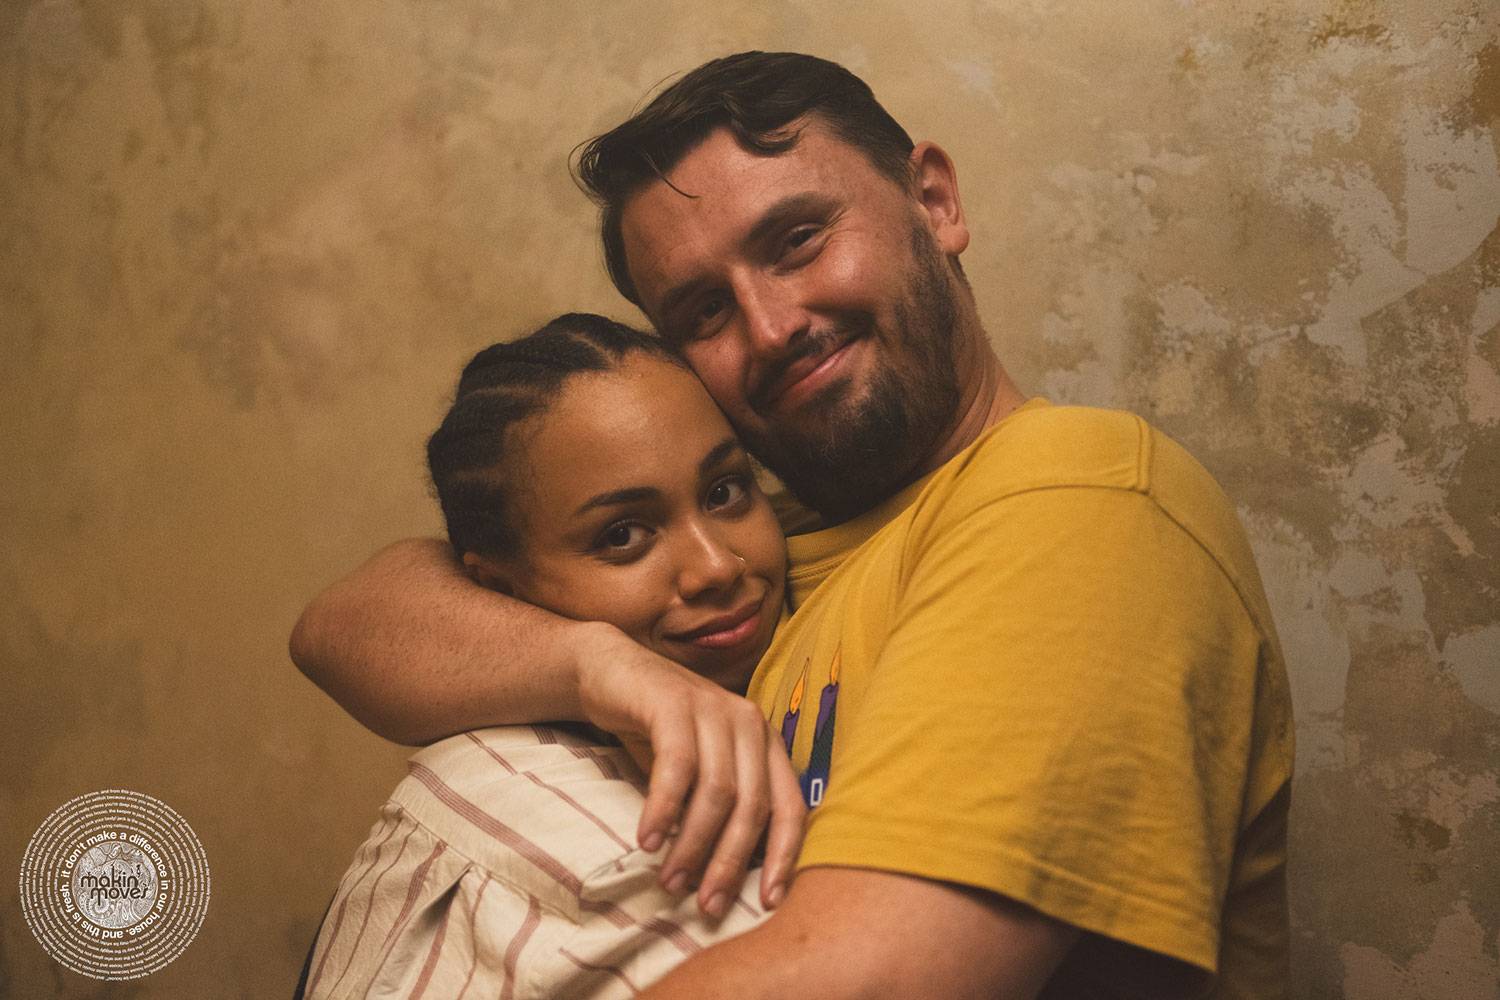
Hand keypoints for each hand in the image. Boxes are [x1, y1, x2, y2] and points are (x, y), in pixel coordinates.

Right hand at [573, 624, 805, 916]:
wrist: (613, 672)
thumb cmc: (661, 734)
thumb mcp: (701, 772)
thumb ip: (722, 811)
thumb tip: (730, 884)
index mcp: (766, 743)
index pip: (790, 807)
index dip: (784, 857)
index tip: (767, 902)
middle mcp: (749, 722)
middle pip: (752, 806)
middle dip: (730, 863)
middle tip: (706, 906)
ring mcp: (714, 708)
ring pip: (716, 791)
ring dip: (693, 845)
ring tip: (670, 881)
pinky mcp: (675, 704)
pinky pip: (677, 767)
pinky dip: (663, 809)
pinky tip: (646, 841)